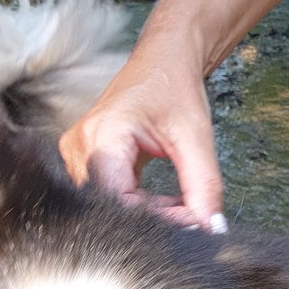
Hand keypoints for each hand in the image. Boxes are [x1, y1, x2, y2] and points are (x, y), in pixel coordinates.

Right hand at [59, 56, 226, 231]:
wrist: (163, 59)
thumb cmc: (174, 86)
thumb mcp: (196, 138)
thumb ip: (204, 186)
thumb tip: (211, 228)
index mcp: (102, 135)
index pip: (121, 201)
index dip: (157, 218)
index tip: (191, 219)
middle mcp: (80, 146)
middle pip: (112, 205)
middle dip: (153, 217)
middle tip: (188, 212)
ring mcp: (77, 153)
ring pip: (109, 204)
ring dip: (145, 211)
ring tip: (175, 201)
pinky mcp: (83, 159)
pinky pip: (106, 195)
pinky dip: (137, 202)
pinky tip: (158, 197)